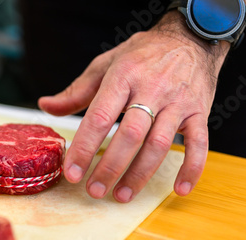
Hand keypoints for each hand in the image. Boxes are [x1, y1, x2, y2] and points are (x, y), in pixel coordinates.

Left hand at [39, 12, 229, 202]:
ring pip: (160, 144)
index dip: (84, 148)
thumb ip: (76, 91)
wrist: (190, 38)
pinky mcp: (200, 112)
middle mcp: (152, 89)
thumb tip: (45, 106)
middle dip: (110, 167)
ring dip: (140, 174)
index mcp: (123, 77)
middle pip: (130, 135)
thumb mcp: (106, 65)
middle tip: (94, 190)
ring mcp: (178, 102)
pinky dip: (192, 168)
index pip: (100, 117)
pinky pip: (200, 144)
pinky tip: (179, 189)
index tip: (72, 173)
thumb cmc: (142, 54)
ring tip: (121, 196)